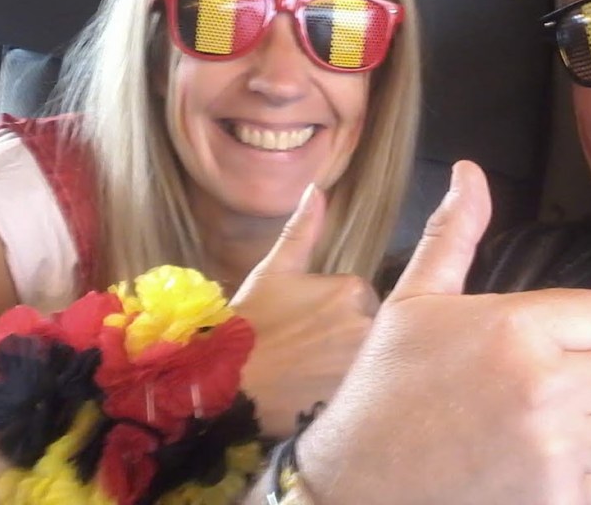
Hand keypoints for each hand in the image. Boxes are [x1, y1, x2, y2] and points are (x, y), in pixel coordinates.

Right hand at [231, 185, 379, 437]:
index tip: (306, 327)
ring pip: (368, 359)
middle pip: (370, 328)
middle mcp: (368, 323)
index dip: (332, 313)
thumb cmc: (246, 326)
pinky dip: (345, 393)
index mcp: (353, 289)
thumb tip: (317, 189)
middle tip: (305, 353)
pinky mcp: (357, 401)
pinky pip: (365, 393)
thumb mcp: (272, 272)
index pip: (360, 298)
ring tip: (308, 377)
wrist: (220, 384)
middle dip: (344, 339)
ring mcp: (365, 365)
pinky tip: (315, 397)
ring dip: (347, 366)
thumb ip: (302, 230)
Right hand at [297, 161, 590, 504]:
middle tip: (530, 387)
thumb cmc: (384, 388)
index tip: (544, 342)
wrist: (355, 488)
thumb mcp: (413, 302)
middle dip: (587, 377)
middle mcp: (545, 389)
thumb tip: (469, 170)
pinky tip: (517, 470)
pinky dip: (569, 479)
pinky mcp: (556, 503)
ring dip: (580, 429)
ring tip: (519, 429)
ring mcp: (554, 455)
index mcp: (516, 328)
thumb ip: (455, 234)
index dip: (582, 328)